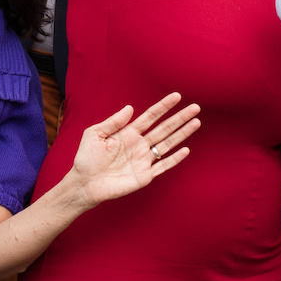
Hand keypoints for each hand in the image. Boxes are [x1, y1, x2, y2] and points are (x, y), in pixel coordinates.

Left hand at [66, 92, 201, 209]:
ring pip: (167, 144)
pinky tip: (186, 150)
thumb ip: (113, 122)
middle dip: (180, 118)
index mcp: (128, 133)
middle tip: (195, 107)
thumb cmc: (87, 158)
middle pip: (164, 128)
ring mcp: (143, 160)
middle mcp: (139, 145)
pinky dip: (174, 159)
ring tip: (196, 123)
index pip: (150, 117)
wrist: (84, 183)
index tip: (176, 96)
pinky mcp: (144, 176)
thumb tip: (130, 108)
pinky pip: (163, 166)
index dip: (163, 106)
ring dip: (182, 134)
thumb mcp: (94, 134)